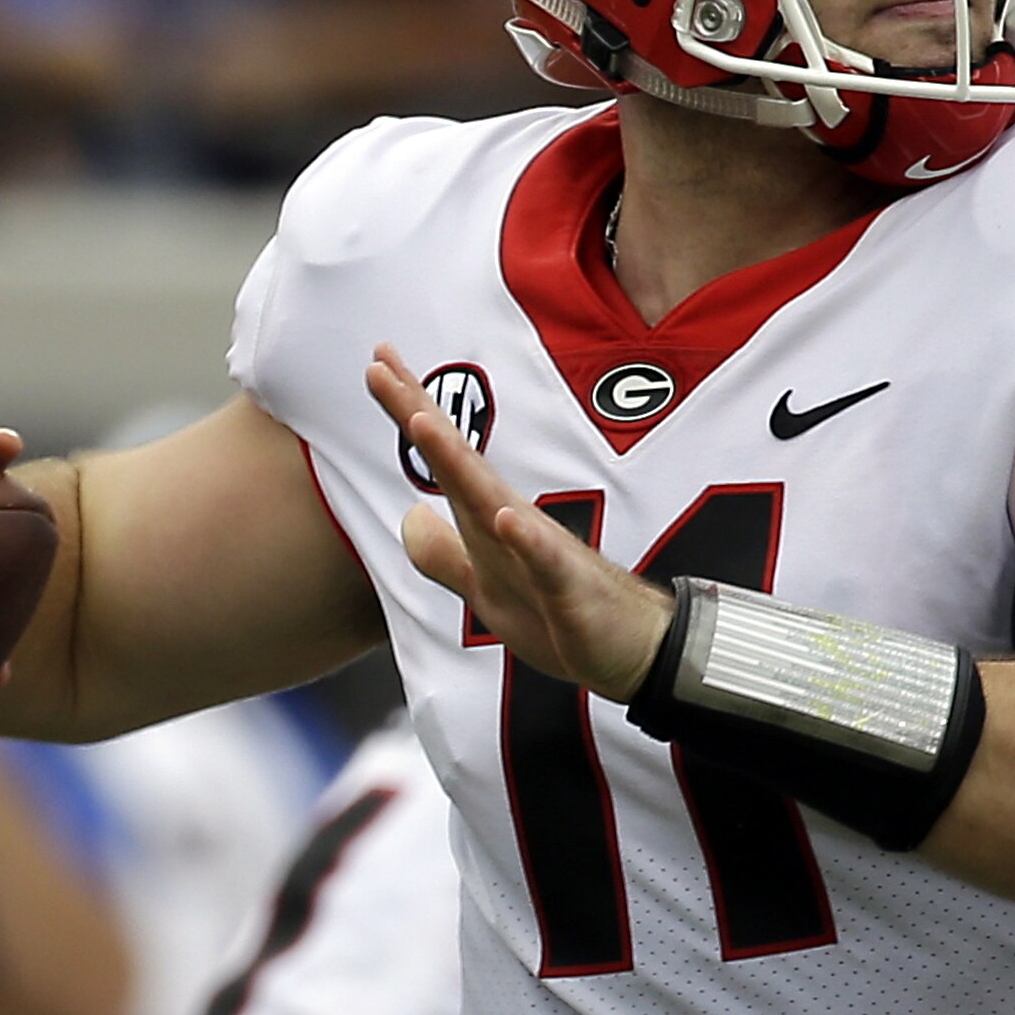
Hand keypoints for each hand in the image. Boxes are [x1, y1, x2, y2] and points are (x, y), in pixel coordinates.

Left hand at [367, 343, 670, 697]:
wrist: (637, 650)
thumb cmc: (562, 615)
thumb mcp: (486, 591)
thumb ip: (445, 555)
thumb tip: (410, 515)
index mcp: (490, 522)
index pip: (445, 459)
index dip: (410, 412)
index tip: (377, 365)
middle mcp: (512, 524)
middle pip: (458, 462)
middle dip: (419, 414)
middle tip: (380, 365)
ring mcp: (541, 553)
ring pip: (493, 502)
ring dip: (457, 463)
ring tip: (421, 423)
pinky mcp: (568, 591)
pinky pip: (544, 563)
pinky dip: (524, 540)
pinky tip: (505, 519)